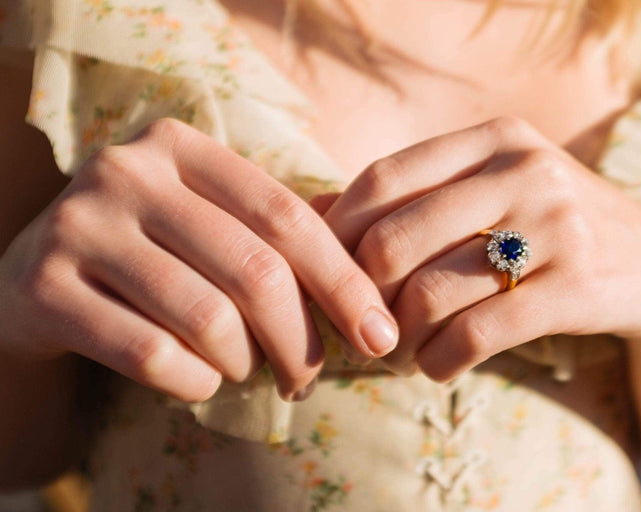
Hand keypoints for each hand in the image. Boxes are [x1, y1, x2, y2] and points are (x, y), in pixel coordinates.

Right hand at [0, 119, 396, 401]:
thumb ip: (281, 233)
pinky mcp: (42, 287)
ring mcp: (79, 225)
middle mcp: (127, 172)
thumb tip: (378, 280)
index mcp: (181, 147)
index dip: (345, 283)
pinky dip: (194, 383)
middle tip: (310, 378)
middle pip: (256, 272)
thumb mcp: (210, 222)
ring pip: (208, 320)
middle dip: (302, 342)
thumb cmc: (149, 252)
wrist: (32, 280)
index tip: (380, 336)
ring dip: (246, 365)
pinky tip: (199, 381)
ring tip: (247, 372)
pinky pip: (152, 356)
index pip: (288, 218)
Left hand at [324, 118, 640, 379]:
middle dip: (361, 297)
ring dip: (396, 339)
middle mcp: (524, 169)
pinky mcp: (578, 286)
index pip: (382, 178)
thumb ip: (414, 196)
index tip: (326, 273)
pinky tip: (434, 367)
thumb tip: (313, 214)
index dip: (337, 231)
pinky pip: (475, 333)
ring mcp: (556, 225)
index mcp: (494, 138)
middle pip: (393, 239)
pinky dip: (438, 360)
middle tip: (360, 326)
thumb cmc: (551, 227)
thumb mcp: (493, 191)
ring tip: (396, 353)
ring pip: (429, 292)